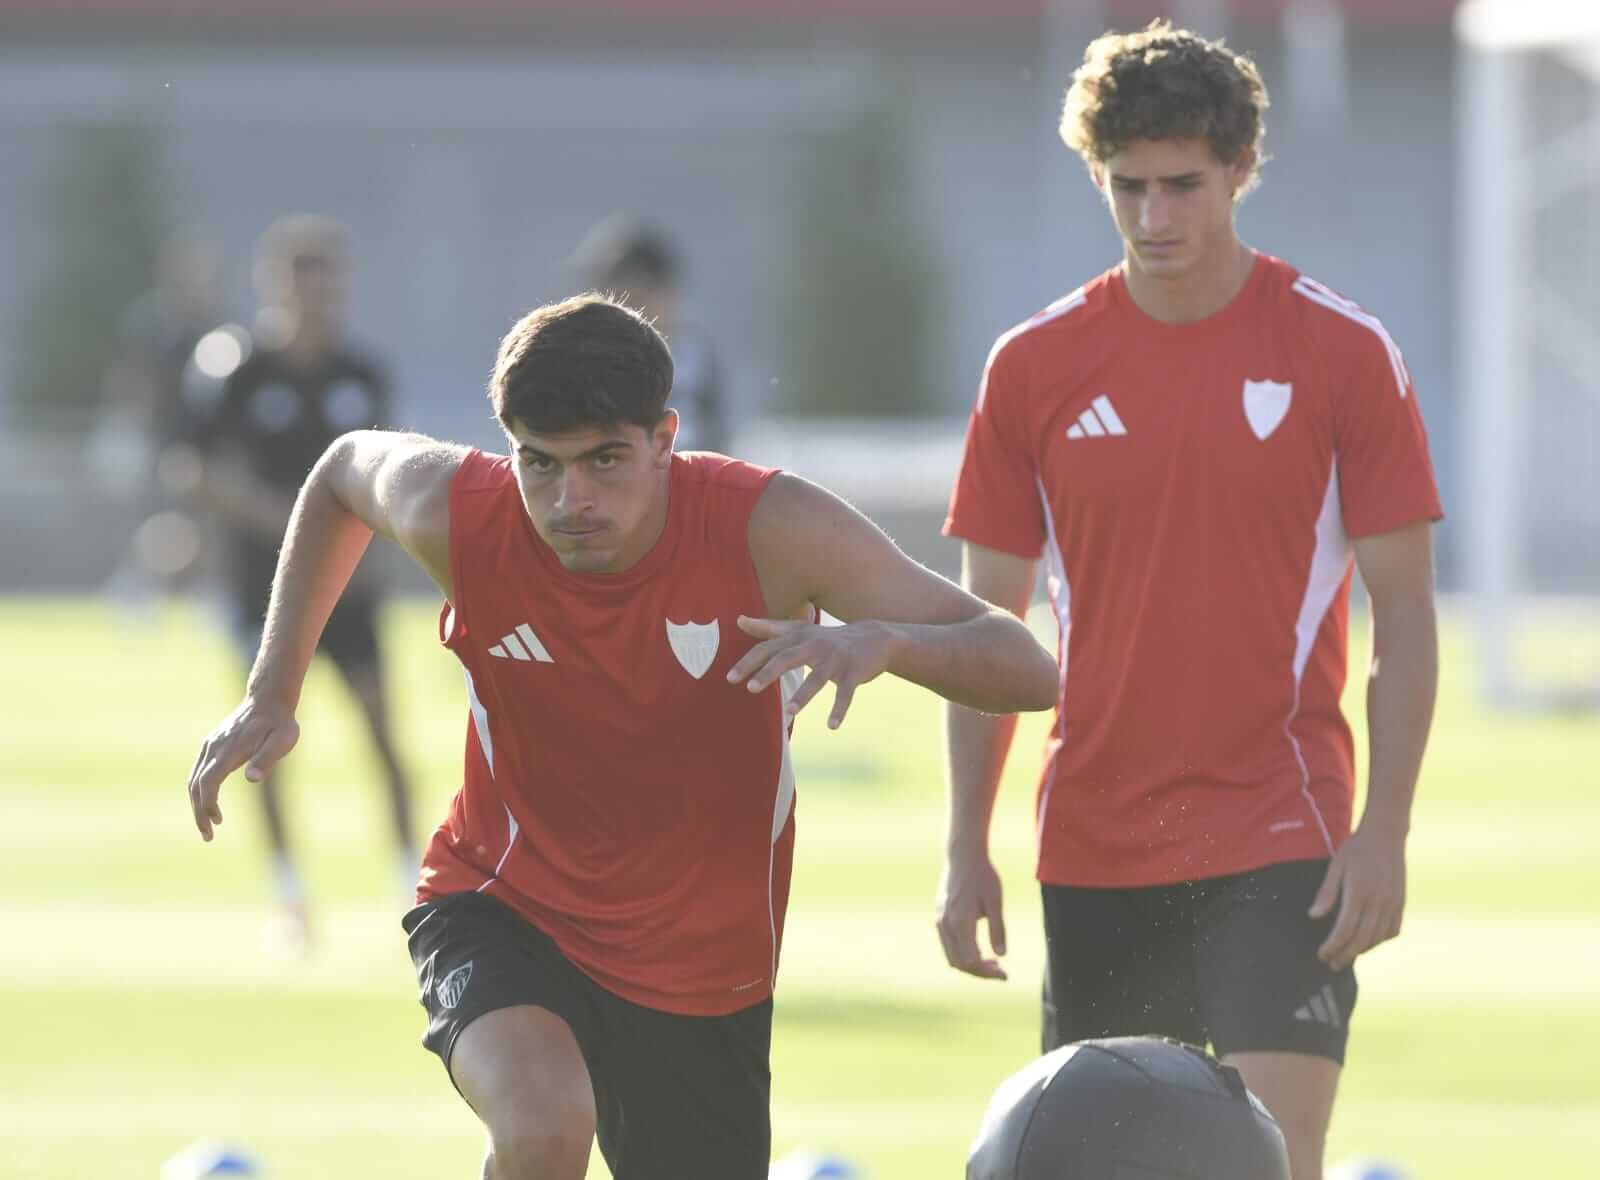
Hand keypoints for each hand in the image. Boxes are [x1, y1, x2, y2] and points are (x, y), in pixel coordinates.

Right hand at [186, 697, 300, 841]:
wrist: (269, 699)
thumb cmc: (280, 722)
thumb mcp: (283, 740)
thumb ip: (267, 759)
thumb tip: (252, 780)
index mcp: (229, 750)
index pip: (208, 782)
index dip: (207, 805)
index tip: (213, 824)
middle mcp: (214, 748)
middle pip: (196, 785)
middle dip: (199, 812)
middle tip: (208, 836)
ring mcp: (210, 745)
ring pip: (194, 779)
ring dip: (198, 803)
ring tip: (211, 825)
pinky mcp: (212, 744)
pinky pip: (198, 771)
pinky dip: (200, 790)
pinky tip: (211, 802)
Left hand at [726, 616, 894, 729]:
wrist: (874, 637)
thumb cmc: (828, 638)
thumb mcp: (799, 631)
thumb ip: (768, 628)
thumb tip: (738, 620)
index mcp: (798, 637)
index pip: (769, 648)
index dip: (749, 662)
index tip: (730, 678)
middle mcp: (815, 645)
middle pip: (788, 657)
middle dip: (769, 672)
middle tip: (750, 688)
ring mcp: (836, 659)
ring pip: (817, 677)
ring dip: (803, 695)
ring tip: (789, 713)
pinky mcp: (854, 672)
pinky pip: (846, 692)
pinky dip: (839, 709)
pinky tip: (831, 726)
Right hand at [935, 850, 1007, 979]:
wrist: (962, 855)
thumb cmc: (982, 876)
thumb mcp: (995, 901)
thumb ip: (998, 929)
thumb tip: (1002, 955)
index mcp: (960, 922)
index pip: (971, 961)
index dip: (988, 973)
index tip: (1005, 974)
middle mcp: (945, 925)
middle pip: (959, 963)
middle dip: (980, 972)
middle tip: (1001, 970)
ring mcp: (939, 921)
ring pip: (951, 957)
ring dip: (970, 965)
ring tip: (992, 962)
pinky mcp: (939, 917)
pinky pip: (948, 945)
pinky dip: (962, 954)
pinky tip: (979, 950)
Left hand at [1309, 823, 1407, 971]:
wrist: (1386, 834)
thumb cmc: (1356, 848)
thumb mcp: (1336, 866)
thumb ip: (1327, 892)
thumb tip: (1314, 916)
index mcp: (1359, 892)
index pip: (1345, 929)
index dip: (1333, 946)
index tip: (1322, 954)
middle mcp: (1379, 901)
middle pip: (1362, 939)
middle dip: (1345, 955)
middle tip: (1331, 963)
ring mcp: (1393, 903)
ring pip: (1378, 937)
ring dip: (1362, 950)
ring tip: (1346, 955)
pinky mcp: (1401, 902)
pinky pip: (1393, 930)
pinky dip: (1380, 940)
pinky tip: (1368, 942)